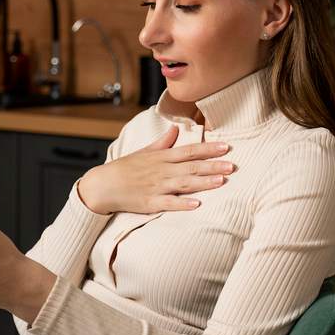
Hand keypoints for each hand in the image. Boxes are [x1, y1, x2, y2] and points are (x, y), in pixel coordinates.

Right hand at [78, 125, 235, 214]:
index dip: (208, 149)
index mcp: (161, 158)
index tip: (226, 147)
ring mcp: (156, 187)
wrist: (103, 185)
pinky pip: (168, 204)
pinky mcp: (150, 203)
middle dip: (212, 166)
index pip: (188, 151)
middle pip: (191, 167)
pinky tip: (196, 204)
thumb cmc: (124, 168)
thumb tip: (176, 129)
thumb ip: (163, 142)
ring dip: (203, 183)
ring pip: (184, 184)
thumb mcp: (144, 152)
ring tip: (221, 181)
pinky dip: (182, 204)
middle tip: (232, 165)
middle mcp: (161, 171)